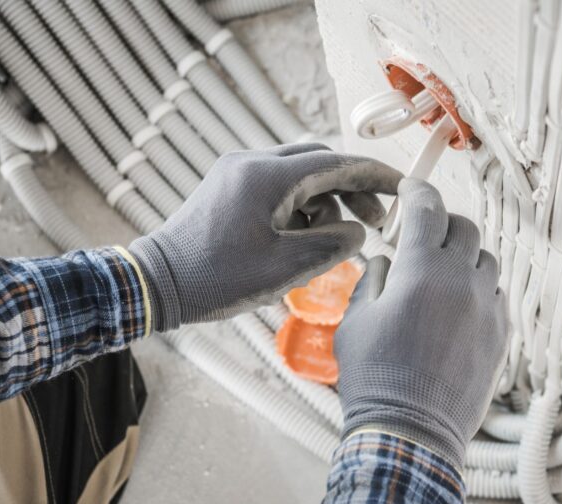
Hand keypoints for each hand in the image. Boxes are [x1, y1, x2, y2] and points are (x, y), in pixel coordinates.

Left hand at [128, 143, 400, 328]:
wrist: (156, 283)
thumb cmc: (215, 279)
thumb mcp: (285, 269)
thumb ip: (331, 246)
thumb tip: (357, 232)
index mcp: (266, 177)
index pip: (336, 164)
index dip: (375, 175)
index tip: (404, 187)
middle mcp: (252, 163)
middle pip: (320, 163)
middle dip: (353, 189)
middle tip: (377, 220)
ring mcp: (237, 172)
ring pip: (300, 175)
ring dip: (327, 201)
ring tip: (340, 240)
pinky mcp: (229, 187)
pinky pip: (278, 187)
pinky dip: (301, 207)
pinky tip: (309, 239)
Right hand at [335, 178, 507, 469]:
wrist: (411, 433)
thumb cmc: (374, 378)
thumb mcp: (354, 322)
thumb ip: (372, 281)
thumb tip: (385, 263)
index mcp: (422, 271)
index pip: (427, 209)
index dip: (417, 191)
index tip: (410, 188)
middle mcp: (461, 282)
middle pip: (465, 228)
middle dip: (442, 224)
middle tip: (422, 236)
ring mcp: (486, 309)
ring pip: (486, 261)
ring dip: (464, 258)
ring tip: (440, 277)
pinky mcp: (500, 336)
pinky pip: (495, 296)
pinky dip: (477, 291)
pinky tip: (455, 310)